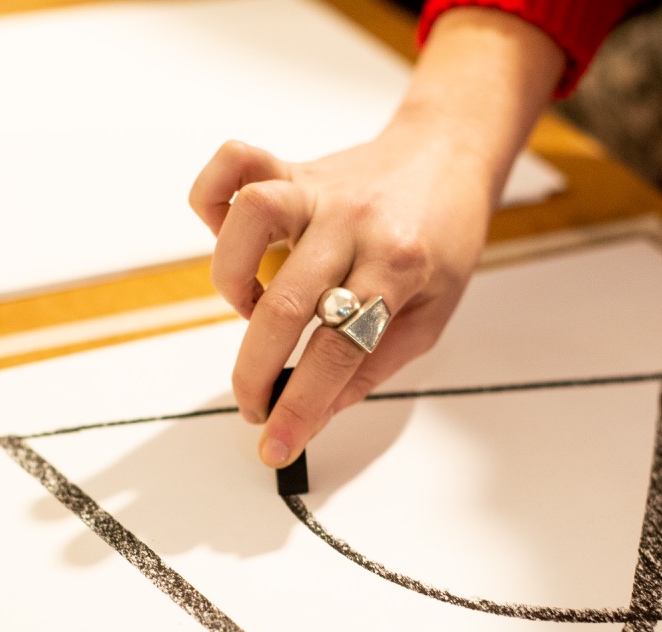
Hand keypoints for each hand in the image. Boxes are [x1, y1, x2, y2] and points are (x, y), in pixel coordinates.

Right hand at [189, 9, 564, 467]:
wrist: (449, 156)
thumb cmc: (442, 238)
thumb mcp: (431, 315)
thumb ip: (373, 364)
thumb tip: (317, 408)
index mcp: (398, 265)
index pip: (340, 349)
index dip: (302, 406)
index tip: (277, 444)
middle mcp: (354, 223)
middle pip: (286, 302)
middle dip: (255, 372)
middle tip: (253, 404)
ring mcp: (319, 190)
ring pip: (250, 218)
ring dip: (233, 281)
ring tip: (250, 311)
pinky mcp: (293, 169)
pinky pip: (234, 165)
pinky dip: (212, 200)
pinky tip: (228, 241)